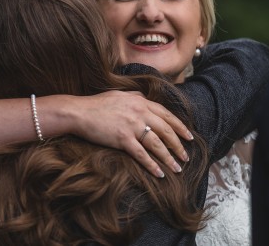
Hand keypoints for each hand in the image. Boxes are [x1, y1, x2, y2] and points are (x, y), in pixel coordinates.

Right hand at [68, 91, 192, 177]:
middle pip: (166, 130)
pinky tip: (160, 173)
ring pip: (157, 144)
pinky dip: (152, 165)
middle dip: (179, 145)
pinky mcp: (122, 139)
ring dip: (169, 158)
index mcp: (141, 101)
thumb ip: (136, 98)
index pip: (167, 115)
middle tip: (186, 156)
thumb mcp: (121, 95)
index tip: (189, 137)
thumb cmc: (97, 104)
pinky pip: (142, 154)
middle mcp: (140, 112)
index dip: (180, 127)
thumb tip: (146, 100)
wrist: (78, 112)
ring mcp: (132, 126)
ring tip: (177, 168)